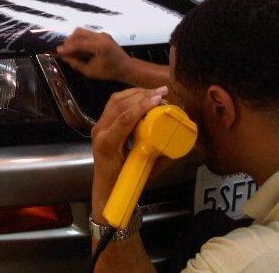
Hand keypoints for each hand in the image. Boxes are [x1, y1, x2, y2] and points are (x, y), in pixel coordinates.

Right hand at [57, 28, 131, 80]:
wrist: (126, 67)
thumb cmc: (109, 72)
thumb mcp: (91, 72)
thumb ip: (77, 64)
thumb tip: (64, 57)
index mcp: (100, 46)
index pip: (79, 43)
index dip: (67, 47)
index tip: (58, 52)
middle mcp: (101, 36)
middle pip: (79, 32)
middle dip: (69, 40)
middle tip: (64, 51)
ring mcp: (102, 34)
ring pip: (82, 31)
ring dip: (74, 39)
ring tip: (70, 50)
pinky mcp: (103, 34)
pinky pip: (88, 34)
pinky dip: (80, 40)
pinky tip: (79, 49)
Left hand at [91, 86, 168, 222]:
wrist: (105, 187)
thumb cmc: (124, 182)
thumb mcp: (145, 170)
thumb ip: (161, 155)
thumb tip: (180, 139)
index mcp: (107, 144)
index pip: (124, 119)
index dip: (142, 106)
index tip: (158, 99)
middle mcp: (99, 131)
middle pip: (119, 105)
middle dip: (142, 95)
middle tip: (162, 93)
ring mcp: (98, 126)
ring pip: (115, 100)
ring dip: (136, 93)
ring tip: (157, 92)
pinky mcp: (101, 122)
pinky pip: (114, 104)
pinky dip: (130, 96)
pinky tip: (144, 96)